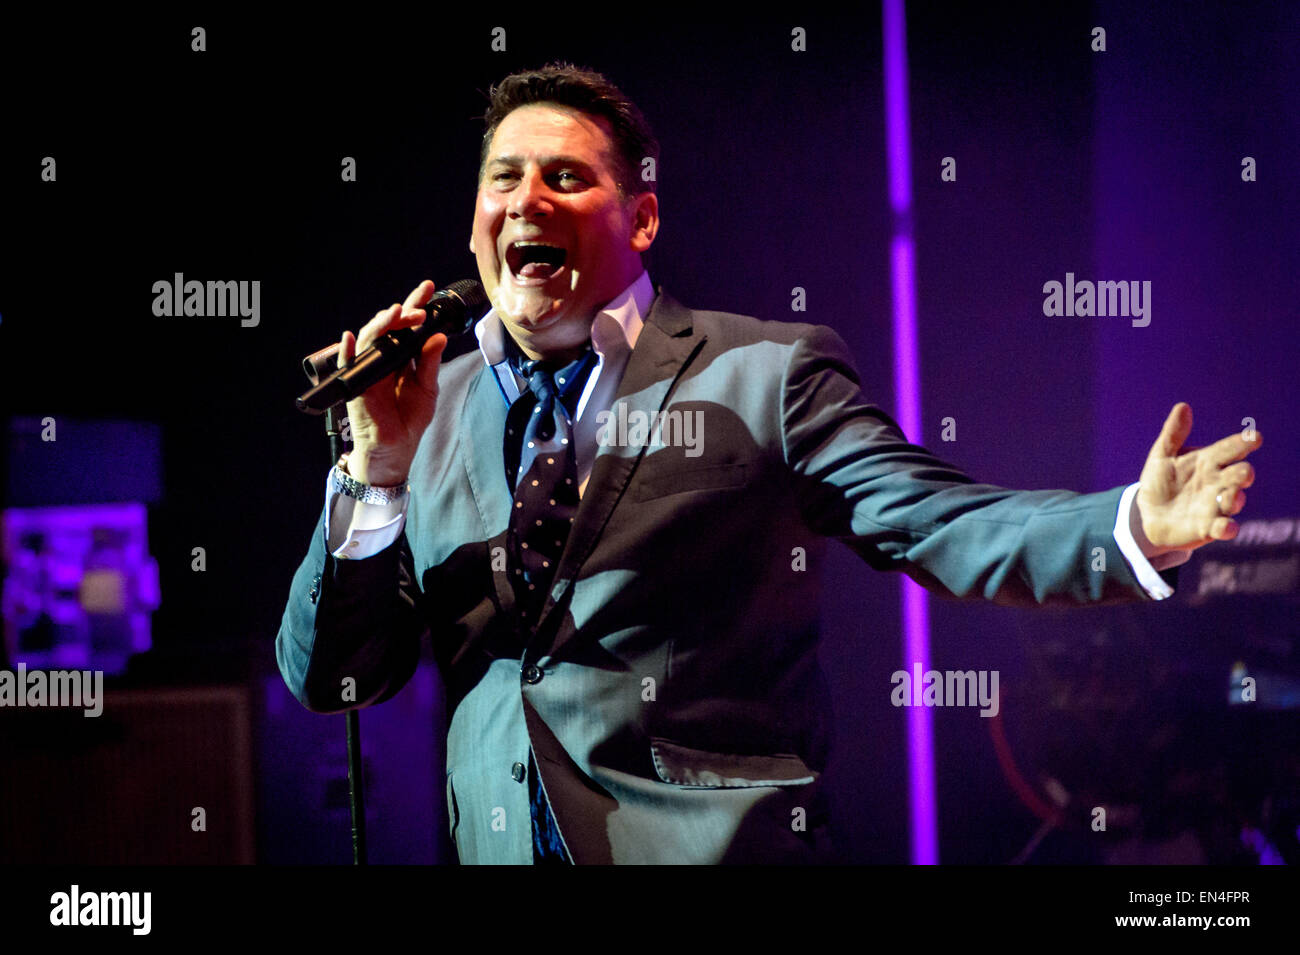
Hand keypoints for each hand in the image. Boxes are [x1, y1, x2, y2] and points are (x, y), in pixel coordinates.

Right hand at [340, 280, 447, 485]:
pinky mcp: (356, 385)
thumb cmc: (409, 420)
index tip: (428, 288)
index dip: (416, 305)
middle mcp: (384, 358)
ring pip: (370, 339)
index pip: (407, 326)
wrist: (394, 449)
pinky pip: (348, 364)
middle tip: (418, 310)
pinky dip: (348, 351)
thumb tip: (438, 337)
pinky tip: (352, 338)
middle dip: (403, 313)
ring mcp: (368, 370)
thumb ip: (430, 363)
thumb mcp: (427, 389)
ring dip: (382, 324)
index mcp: (402, 357)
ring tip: (395, 313)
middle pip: (389, 327)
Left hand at [1134, 402, 1261, 554]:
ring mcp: (1215, 506)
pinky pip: (1223, 528)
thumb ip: (1173, 434)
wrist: (1148, 514)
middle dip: (1242, 473)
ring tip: (1232, 496)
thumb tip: (1183, 406)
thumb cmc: (1161, 482)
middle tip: (1243, 471)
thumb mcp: (1161, 456)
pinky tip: (1225, 526)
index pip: (1229, 449)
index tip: (1255, 437)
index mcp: (1208, 462)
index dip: (1242, 443)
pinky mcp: (1208, 528)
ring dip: (1235, 499)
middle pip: (1238, 475)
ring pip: (1233, 501)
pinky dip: (1226, 528)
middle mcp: (1217, 483)